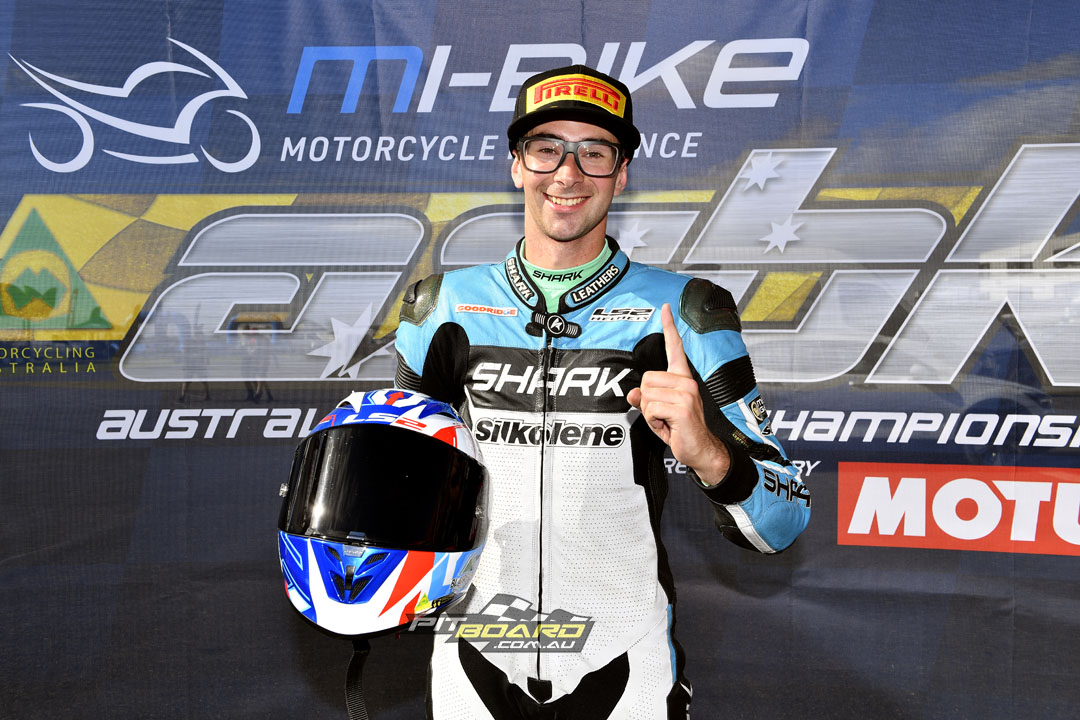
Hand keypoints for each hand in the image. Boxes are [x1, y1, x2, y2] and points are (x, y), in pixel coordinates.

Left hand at [627, 304, 729, 484]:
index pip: (675, 348)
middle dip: (648, 401)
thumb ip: (646, 401)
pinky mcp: (682, 407)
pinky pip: (651, 409)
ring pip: (647, 396)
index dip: (669, 327)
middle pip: (646, 380)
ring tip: (667, 421)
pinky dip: (654, 422)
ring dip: (651, 413)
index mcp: (682, 379)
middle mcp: (686, 382)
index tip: (666, 308)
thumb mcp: (659, 414)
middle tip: (664, 415)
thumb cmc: (682, 431)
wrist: (701, 450)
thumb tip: (633, 394)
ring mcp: (686, 393)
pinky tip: (669, 427)